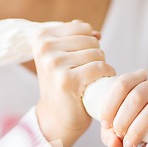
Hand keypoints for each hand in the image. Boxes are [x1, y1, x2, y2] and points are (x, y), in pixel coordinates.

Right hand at [34, 20, 115, 146]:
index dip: (89, 44)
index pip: (83, 28)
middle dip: (95, 56)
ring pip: (97, 53)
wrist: (56, 118)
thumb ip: (75, 38)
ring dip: (101, 67)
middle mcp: (45, 48)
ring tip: (90, 79)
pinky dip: (106, 75)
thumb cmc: (63, 86)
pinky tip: (100, 83)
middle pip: (91, 40)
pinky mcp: (68, 80)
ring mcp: (55, 64)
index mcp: (41, 37)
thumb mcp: (62, 57)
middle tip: (86, 73)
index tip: (80, 61)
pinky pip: (100, 67)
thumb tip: (97, 33)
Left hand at [99, 70, 147, 146]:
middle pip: (137, 97)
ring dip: (136, 129)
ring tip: (127, 143)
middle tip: (117, 134)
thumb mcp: (118, 125)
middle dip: (123, 119)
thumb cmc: (132, 123)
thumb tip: (114, 146)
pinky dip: (147, 146)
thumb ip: (111, 135)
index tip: (105, 124)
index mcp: (140, 77)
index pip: (123, 84)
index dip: (110, 105)